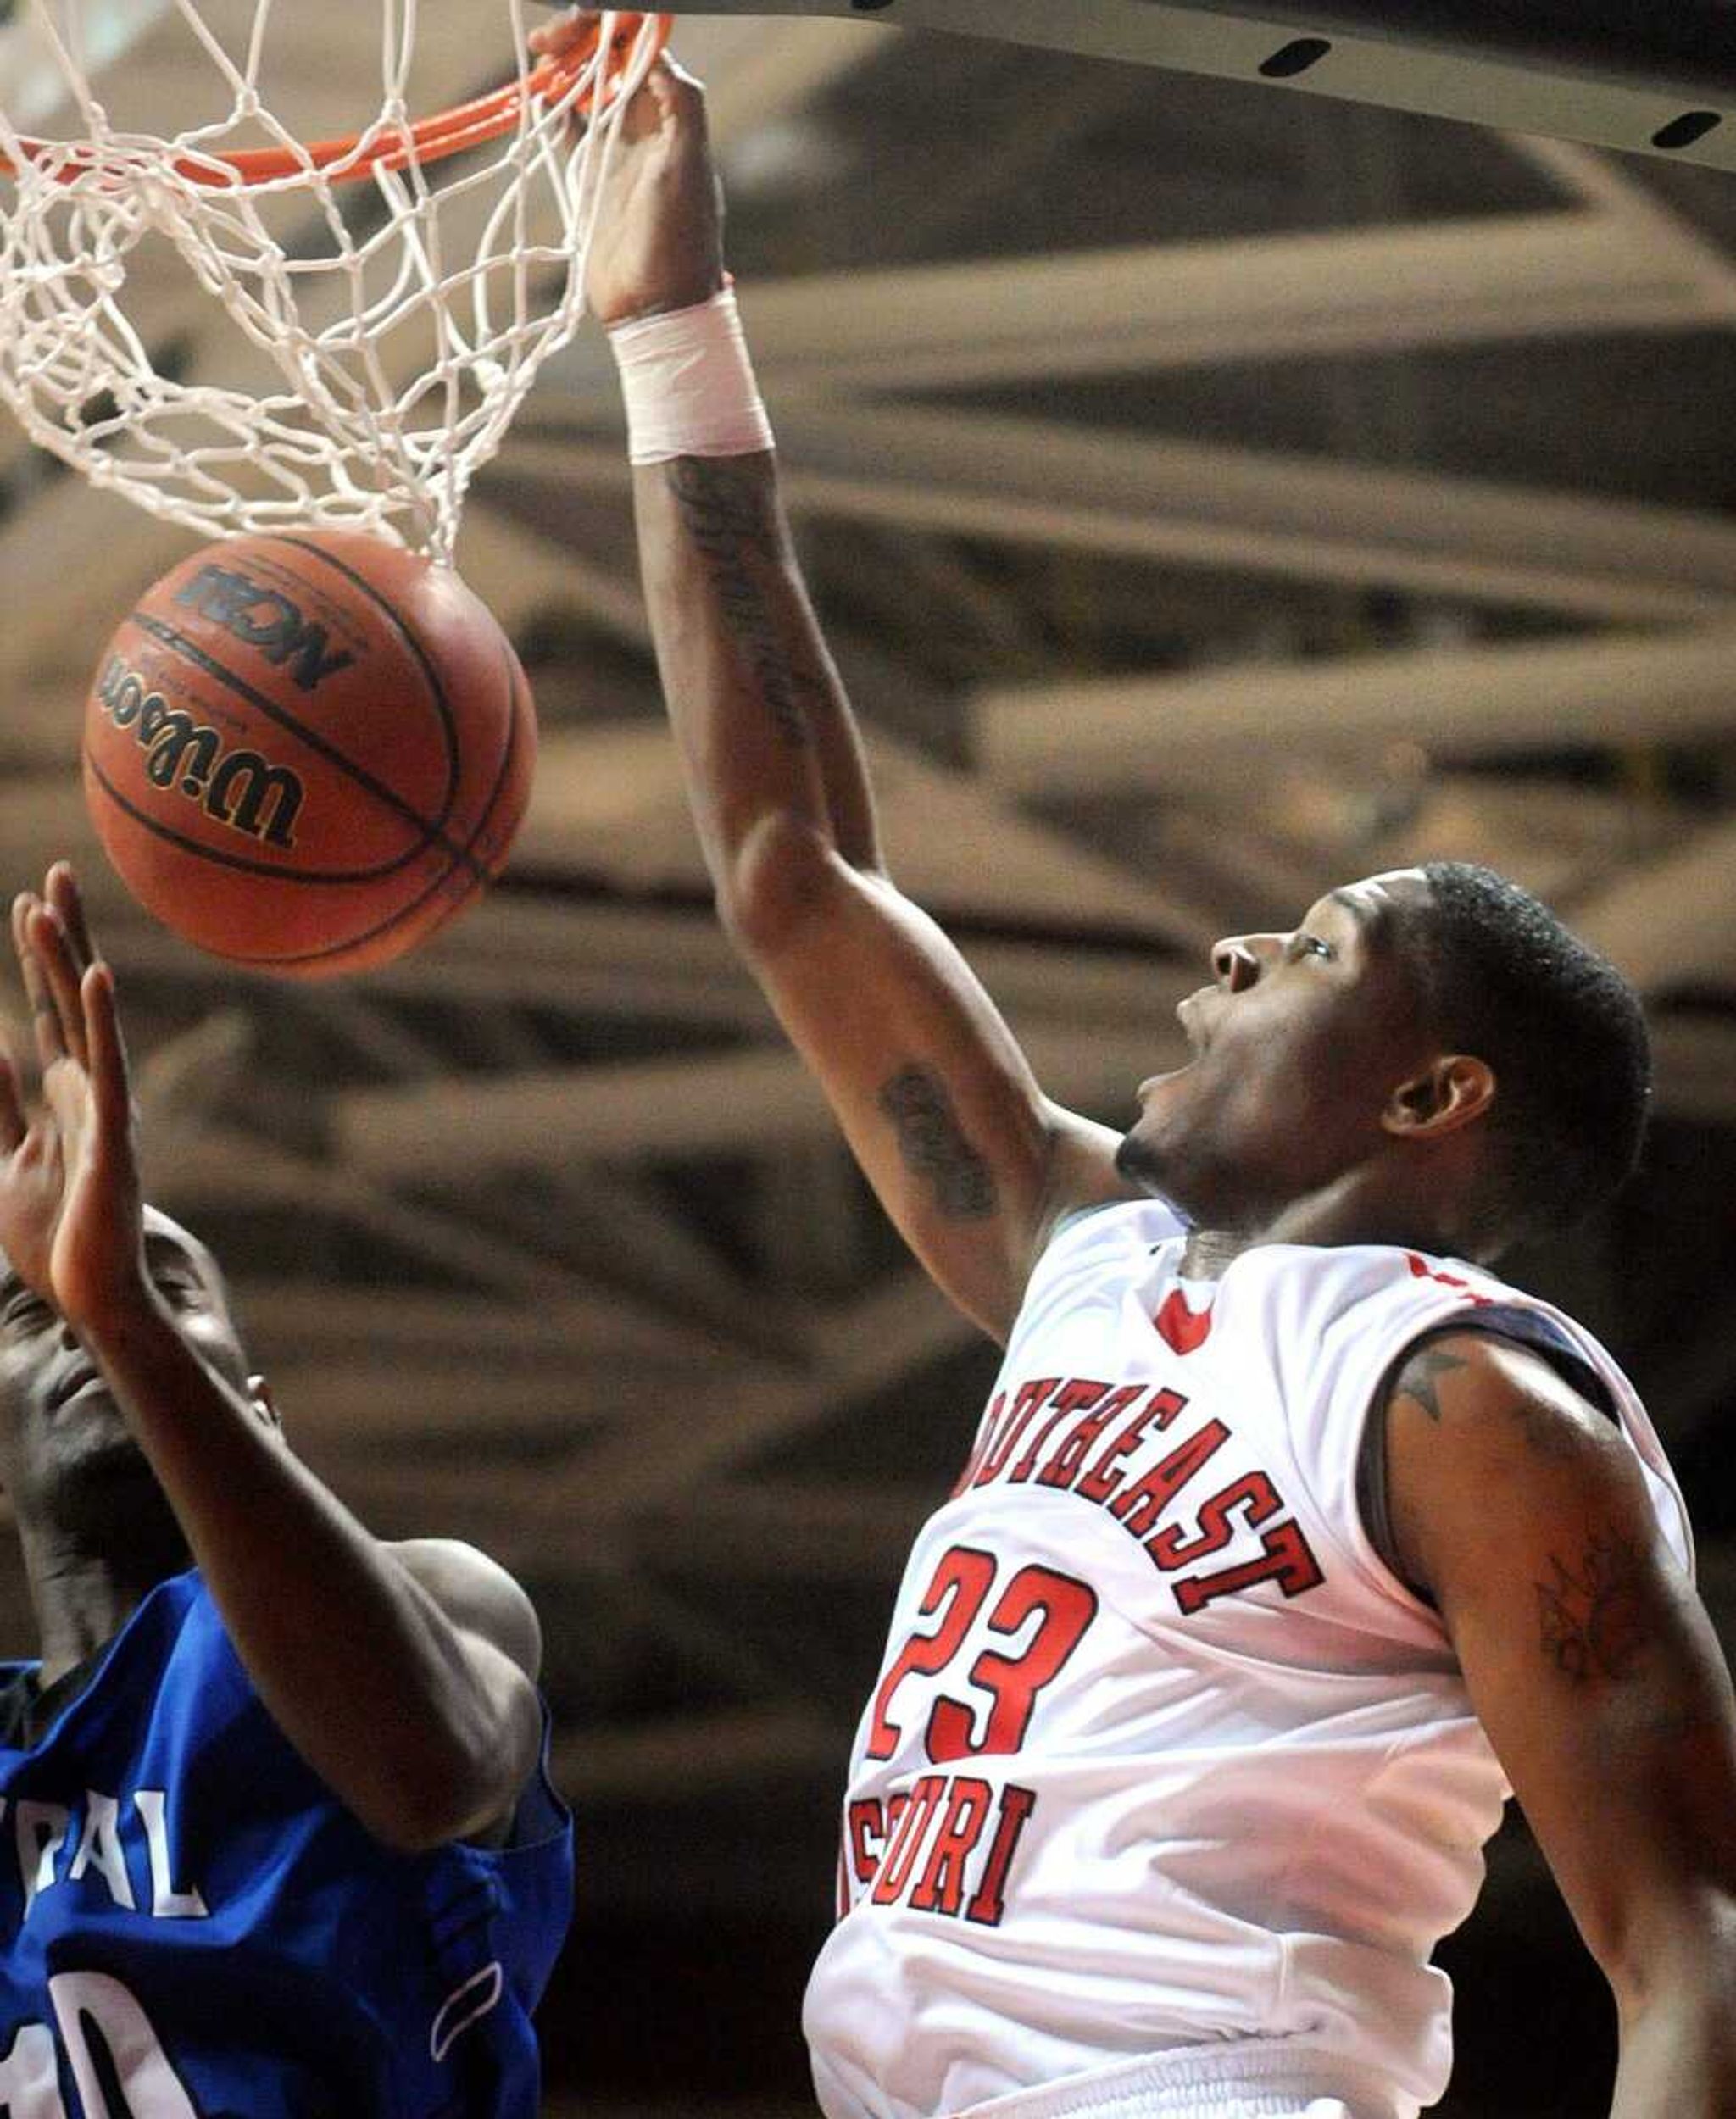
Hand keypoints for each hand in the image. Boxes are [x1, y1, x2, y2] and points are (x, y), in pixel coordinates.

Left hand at [0, 865, 144, 1334]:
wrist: (90, 1297)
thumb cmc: (56, 1240)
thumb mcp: (6, 1163)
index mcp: (67, 1094)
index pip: (49, 1010)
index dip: (37, 959)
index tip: (28, 904)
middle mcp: (90, 1089)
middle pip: (70, 998)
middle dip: (59, 938)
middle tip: (54, 874)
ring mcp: (104, 1107)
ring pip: (82, 1019)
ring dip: (65, 961)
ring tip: (47, 906)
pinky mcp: (112, 1134)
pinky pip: (108, 1066)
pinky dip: (102, 1020)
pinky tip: (97, 977)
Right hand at [534, 11, 724, 322]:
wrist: (654, 304)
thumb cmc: (678, 237)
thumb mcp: (687, 165)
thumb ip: (681, 103)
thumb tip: (656, 53)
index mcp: (671, 117)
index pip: (640, 52)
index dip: (611, 31)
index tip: (580, 29)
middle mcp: (644, 126)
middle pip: (609, 63)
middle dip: (579, 42)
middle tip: (545, 43)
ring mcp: (614, 150)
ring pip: (585, 89)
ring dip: (563, 68)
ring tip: (539, 59)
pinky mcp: (589, 177)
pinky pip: (567, 130)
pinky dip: (551, 109)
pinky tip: (536, 95)